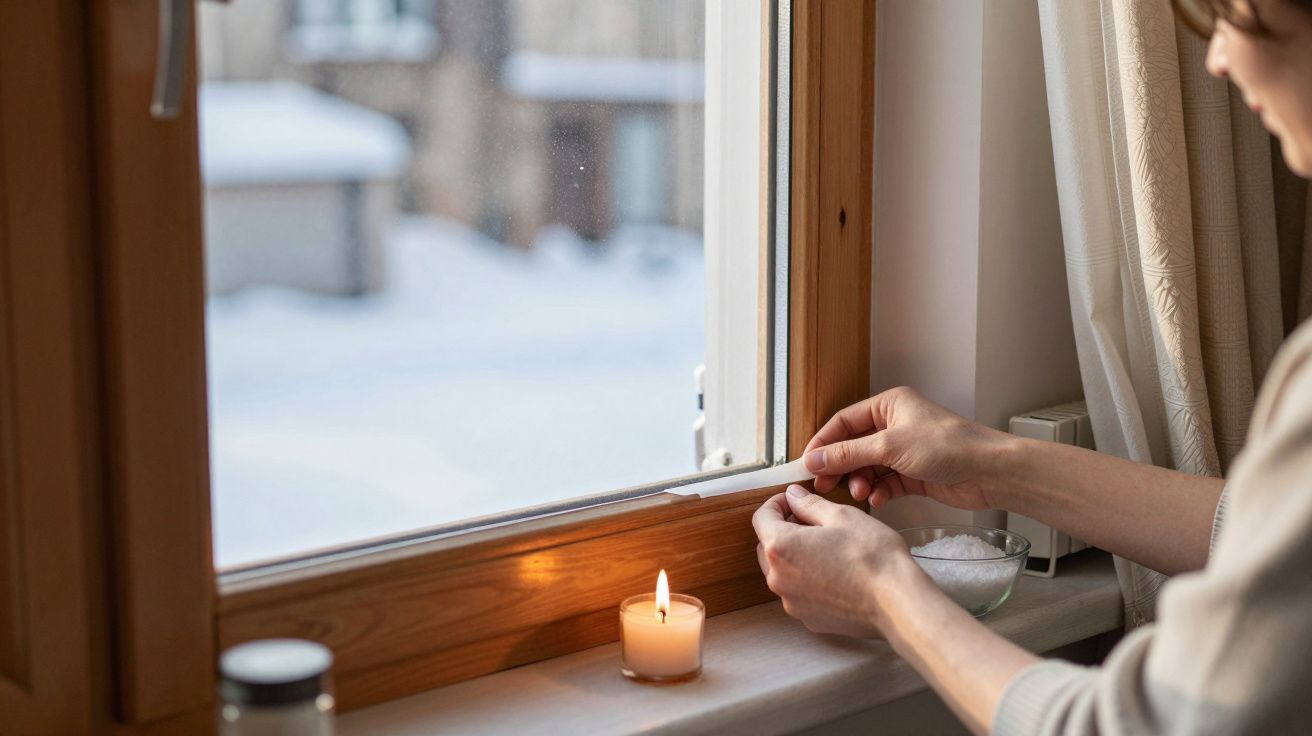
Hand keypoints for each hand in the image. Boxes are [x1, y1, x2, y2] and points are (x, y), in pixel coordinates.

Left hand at [752, 485, 926, 637]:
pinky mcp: (808, 618)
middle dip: (783, 529)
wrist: (896, 602)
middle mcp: (778, 578)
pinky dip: (807, 580)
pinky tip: (834, 572)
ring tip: (825, 547)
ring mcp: (792, 602)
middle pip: (767, 546)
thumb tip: (793, 496)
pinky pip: (798, 593)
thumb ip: (809, 504)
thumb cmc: (873, 558)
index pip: (762, 517)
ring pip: (782, 571)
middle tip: (810, 521)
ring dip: (794, 556)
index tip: (793, 500)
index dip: (777, 503)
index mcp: (781, 547)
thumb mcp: (842, 515)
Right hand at [802, 386, 1007, 510]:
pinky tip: (877, 499)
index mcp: (889, 406)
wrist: (990, 472)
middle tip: (825, 485)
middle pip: (853, 446)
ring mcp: (904, 451)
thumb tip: (814, 458)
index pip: (844, 422)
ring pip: (868, 467)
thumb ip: (848, 454)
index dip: (823, 443)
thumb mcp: (890, 446)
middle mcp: (895, 425)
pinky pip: (884, 483)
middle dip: (840, 466)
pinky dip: (878, 491)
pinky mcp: (913, 474)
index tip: (807, 464)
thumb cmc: (949, 446)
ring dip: (860, 481)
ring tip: (860, 493)